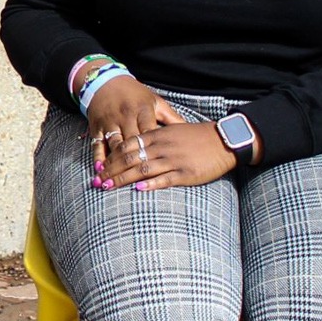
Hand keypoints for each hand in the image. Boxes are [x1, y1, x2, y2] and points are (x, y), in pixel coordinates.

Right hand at [84, 75, 182, 179]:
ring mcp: (110, 121)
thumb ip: (171, 118)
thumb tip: (190, 132)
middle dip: (132, 165)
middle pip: (131, 145)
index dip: (153, 151)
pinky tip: (99, 169)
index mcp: (143, 110)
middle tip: (135, 182)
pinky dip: (98, 156)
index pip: (150, 134)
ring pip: (114, 146)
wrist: (107, 82)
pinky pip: (97, 143)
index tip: (158, 168)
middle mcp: (126, 116)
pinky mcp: (97, 125)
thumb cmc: (136, 95)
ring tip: (115, 181)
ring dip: (114, 165)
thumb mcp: (156, 102)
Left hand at [98, 121, 238, 192]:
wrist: (224, 140)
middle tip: (97, 181)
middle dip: (110, 171)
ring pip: (142, 170)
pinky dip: (150, 184)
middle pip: (129, 159)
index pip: (127, 146)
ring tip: (108, 187)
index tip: (99, 168)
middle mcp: (162, 147)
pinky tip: (138, 190)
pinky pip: (164, 179)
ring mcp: (173, 160)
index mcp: (157, 135)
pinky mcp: (186, 173)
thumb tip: (132, 146)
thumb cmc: (196, 136)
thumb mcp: (171, 130)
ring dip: (122, 179)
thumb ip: (152, 137)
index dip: (111, 158)